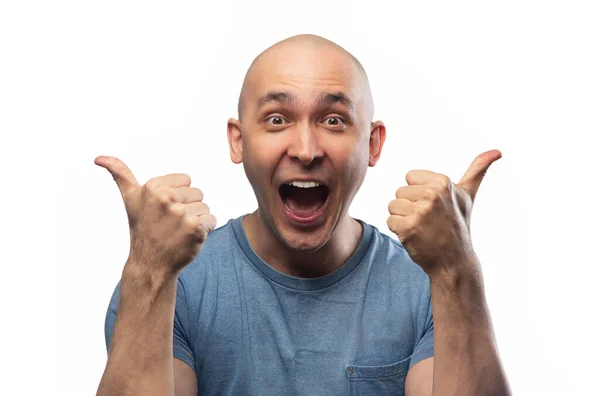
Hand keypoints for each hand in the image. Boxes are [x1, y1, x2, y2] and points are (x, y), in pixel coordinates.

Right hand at [95, 156, 216, 274]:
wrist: (150, 263)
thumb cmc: (142, 228)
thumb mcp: (130, 198)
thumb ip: (120, 174)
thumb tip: (99, 158)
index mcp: (153, 186)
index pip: (187, 180)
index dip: (179, 195)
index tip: (164, 209)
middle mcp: (166, 198)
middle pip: (198, 193)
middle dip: (188, 207)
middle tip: (171, 223)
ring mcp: (181, 213)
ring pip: (205, 207)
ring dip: (196, 220)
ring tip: (178, 231)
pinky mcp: (195, 227)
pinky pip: (212, 220)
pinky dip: (205, 230)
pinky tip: (188, 238)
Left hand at [387, 150, 500, 275]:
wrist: (454, 261)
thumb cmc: (458, 225)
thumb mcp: (468, 195)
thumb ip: (478, 170)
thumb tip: (497, 151)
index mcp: (443, 182)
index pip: (409, 177)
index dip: (418, 192)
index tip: (433, 206)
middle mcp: (432, 194)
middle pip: (399, 192)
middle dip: (410, 206)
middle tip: (428, 220)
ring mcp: (420, 212)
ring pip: (393, 206)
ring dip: (403, 218)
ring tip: (422, 228)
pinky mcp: (408, 228)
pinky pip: (390, 221)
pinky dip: (398, 230)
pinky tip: (415, 236)